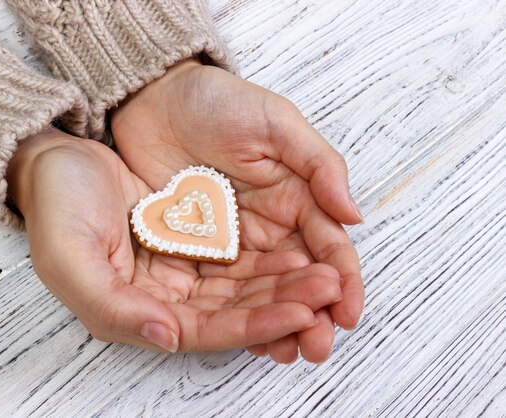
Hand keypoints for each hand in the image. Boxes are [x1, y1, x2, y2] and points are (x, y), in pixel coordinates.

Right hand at [6, 127, 342, 360]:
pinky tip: (300, 251)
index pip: (208, 330)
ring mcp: (182, 264)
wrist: (56, 156)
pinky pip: (241, 254)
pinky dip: (271, 256)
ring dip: (287, 283)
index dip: (256, 325)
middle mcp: (166, 295)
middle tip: (330, 292)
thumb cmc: (56, 206)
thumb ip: (113, 307)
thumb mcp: (68, 258)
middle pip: (236, 310)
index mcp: (139, 311)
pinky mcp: (194, 235)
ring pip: (245, 284)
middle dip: (286, 305)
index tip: (301, 312)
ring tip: (328, 274)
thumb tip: (168, 338)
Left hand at [111, 59, 363, 361]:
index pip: (327, 246)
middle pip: (297, 279)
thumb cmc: (216, 102)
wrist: (152, 99)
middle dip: (311, 314)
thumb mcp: (275, 122)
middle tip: (316, 346)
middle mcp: (268, 227)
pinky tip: (247, 338)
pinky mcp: (194, 251)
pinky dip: (234, 314)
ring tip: (286, 352)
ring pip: (261, 292)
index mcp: (295, 198)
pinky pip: (218, 289)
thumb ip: (317, 164)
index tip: (346, 313)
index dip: (342, 281)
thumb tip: (354, 214)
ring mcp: (231, 243)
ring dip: (276, 324)